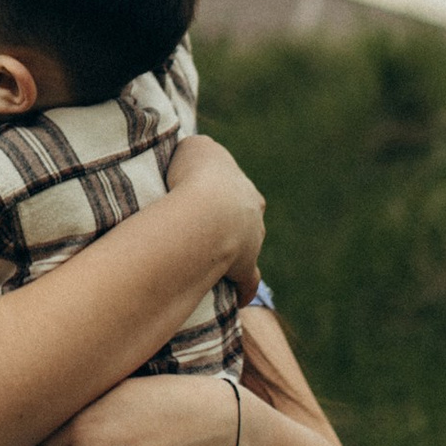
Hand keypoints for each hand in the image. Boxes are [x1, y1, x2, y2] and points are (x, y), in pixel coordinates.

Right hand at [169, 133, 263, 295]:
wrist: (207, 209)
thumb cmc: (195, 175)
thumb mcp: (194, 147)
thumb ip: (197, 150)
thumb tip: (192, 152)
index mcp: (243, 185)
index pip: (236, 191)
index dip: (220, 194)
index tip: (205, 200)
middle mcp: (253, 212)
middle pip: (246, 218)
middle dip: (233, 223)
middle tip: (209, 229)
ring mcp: (253, 240)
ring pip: (249, 247)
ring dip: (236, 252)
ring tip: (214, 258)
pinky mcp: (245, 266)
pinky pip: (248, 281)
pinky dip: (243, 289)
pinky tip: (236, 298)